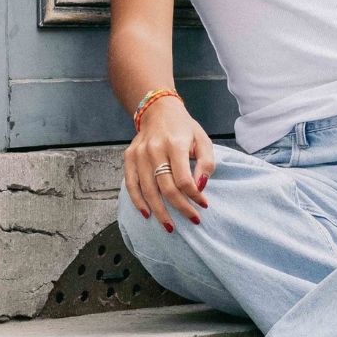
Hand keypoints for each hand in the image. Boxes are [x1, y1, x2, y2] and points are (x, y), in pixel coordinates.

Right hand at [124, 96, 215, 230]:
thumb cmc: (184, 128)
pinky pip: (131, 184)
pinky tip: (147, 214)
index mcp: (175, 144)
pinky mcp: (129, 157)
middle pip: (166, 187)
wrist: (158, 110)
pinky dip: (138, 202)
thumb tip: (200, 187)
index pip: (183, 179)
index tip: (203, 205)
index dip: (194, 196)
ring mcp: (139, 154)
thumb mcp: (203, 140)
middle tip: (192, 220)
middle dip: (181, 208)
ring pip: (148, 190)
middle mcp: (154, 149)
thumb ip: (206, 163)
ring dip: (160, 212)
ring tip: (170, 226)